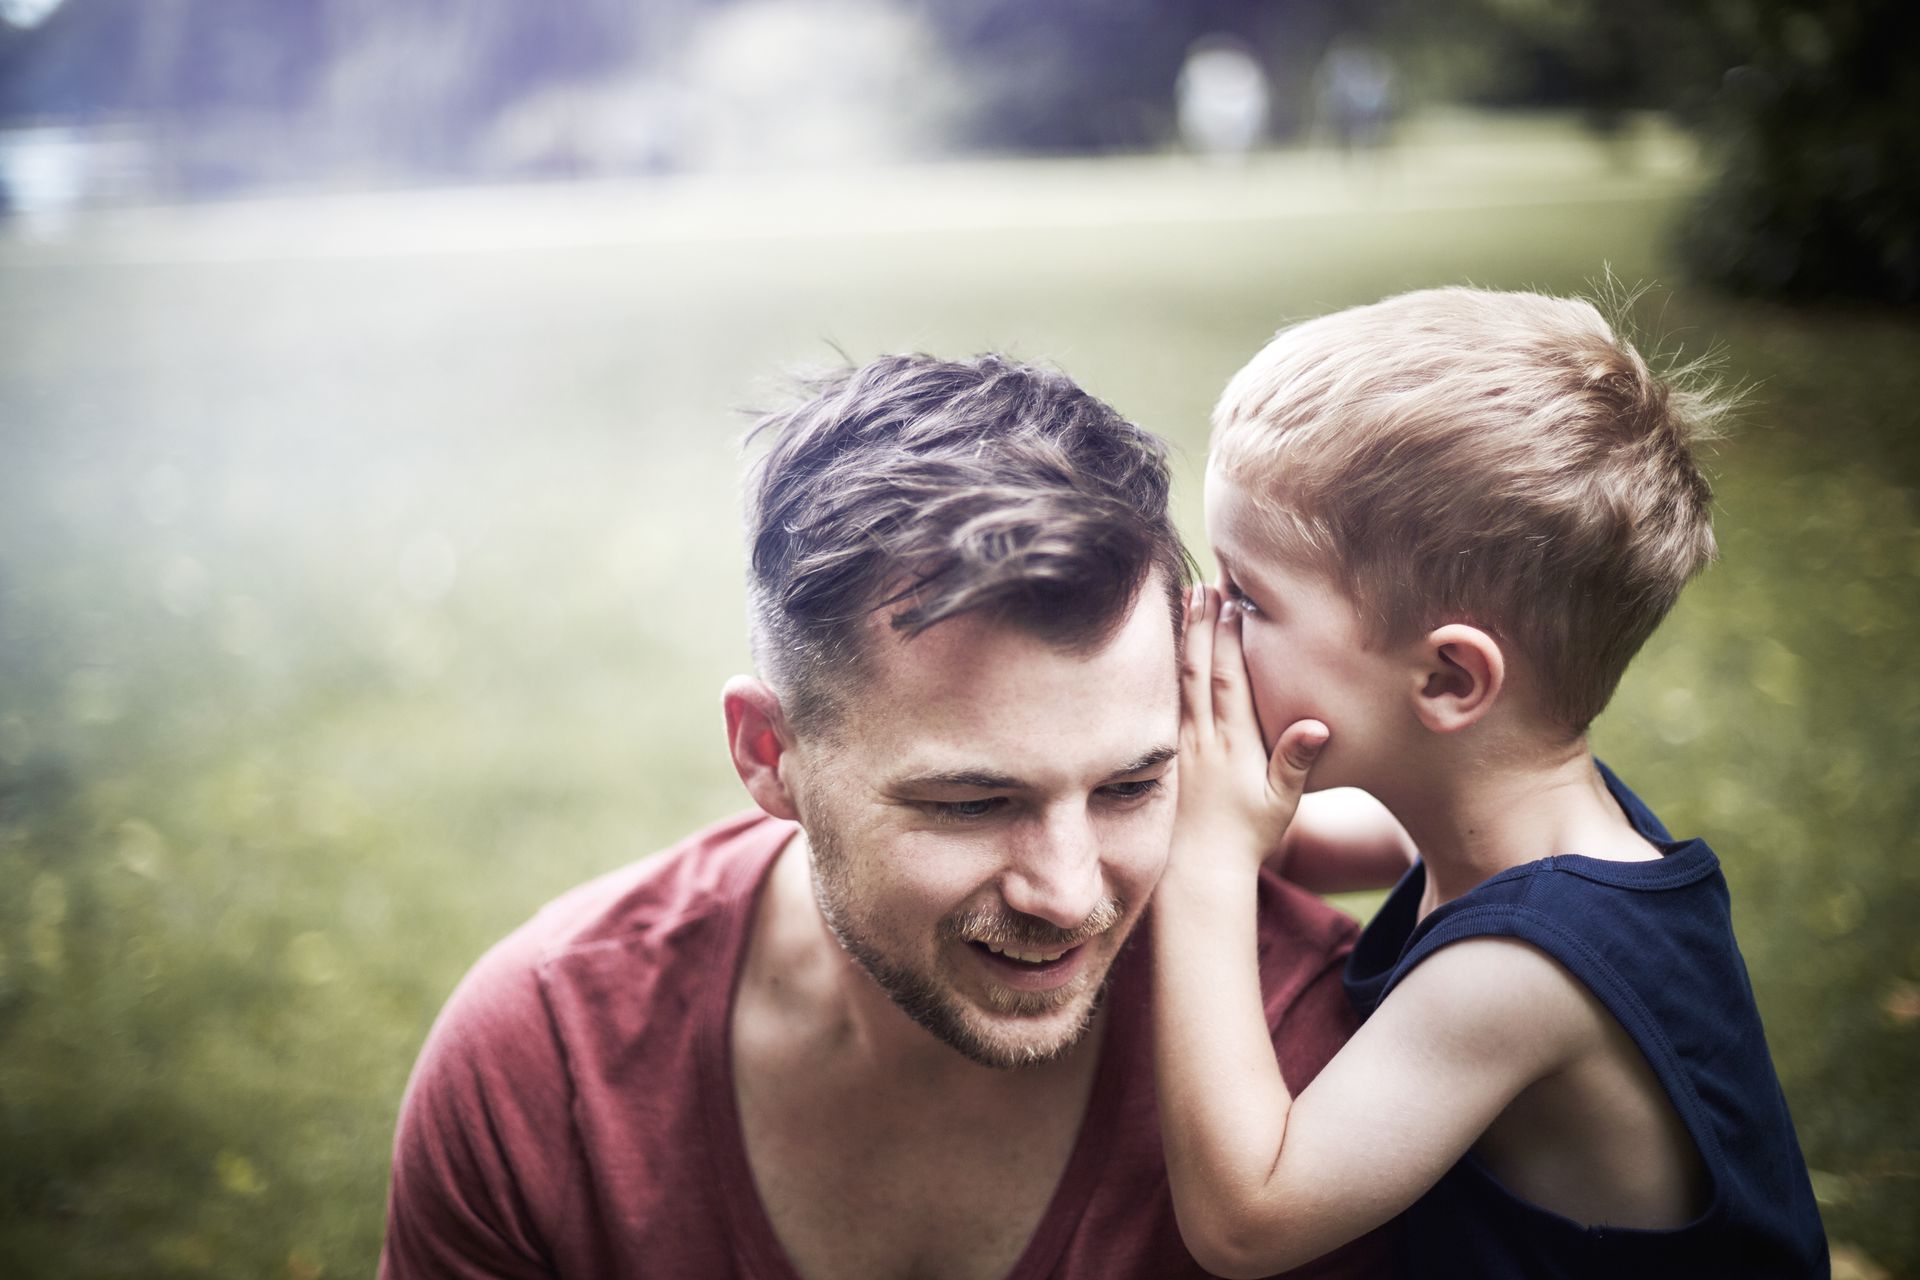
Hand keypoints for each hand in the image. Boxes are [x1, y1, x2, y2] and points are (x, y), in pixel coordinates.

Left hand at [1173, 585, 1328, 875]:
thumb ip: (1295, 762)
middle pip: (1200, 671)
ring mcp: (1183, 743)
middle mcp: (1203, 738)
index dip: (1230, 642)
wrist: (1200, 869)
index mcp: (1234, 746)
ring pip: (1180, 680)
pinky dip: (1168, 666)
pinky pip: (1167, 699)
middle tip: (1204, 584)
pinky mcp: (1170, 750)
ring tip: (1186, 598)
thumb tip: (1316, 727)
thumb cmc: (1247, 836)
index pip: (1230, 683)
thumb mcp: (1281, 805)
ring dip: (1185, 637)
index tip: (1233, 603)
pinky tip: (1170, 643)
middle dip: (1203, 625)